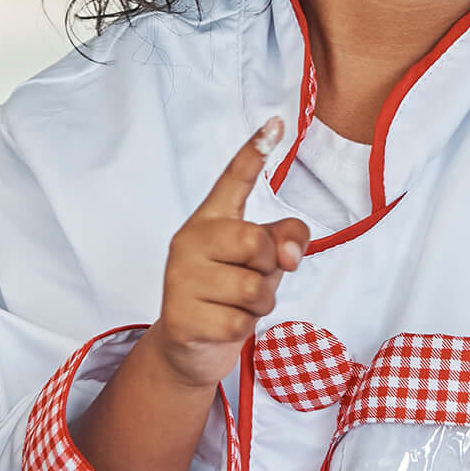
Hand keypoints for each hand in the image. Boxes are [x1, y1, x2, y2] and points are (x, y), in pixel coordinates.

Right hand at [146, 123, 310, 393]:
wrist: (188, 347)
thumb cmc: (229, 294)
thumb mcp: (263, 263)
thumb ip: (285, 241)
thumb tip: (289, 255)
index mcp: (210, 220)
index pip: (234, 180)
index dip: (254, 152)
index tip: (275, 123)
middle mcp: (189, 241)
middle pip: (255, 241)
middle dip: (267, 267)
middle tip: (250, 279)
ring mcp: (180, 277)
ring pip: (253, 287)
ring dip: (258, 304)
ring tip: (235, 305)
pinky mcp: (182, 316)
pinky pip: (241, 321)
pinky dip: (244, 328)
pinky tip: (222, 324)